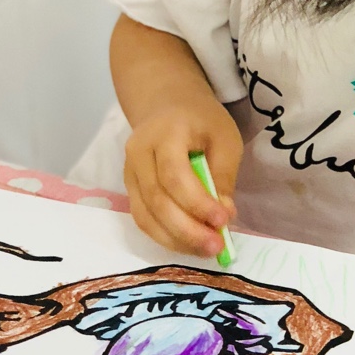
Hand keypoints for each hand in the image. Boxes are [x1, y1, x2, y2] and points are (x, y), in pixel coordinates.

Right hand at [124, 95, 241, 256]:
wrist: (167, 105)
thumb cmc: (201, 120)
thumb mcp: (225, 138)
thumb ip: (223, 175)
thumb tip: (223, 216)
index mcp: (165, 133)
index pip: (174, 175)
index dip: (197, 203)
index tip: (223, 220)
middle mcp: (138, 153)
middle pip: (156, 200)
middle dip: (187, 230)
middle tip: (216, 246)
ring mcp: (129, 172)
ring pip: (146, 215)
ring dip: (176, 239)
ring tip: (205, 249)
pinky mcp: (129, 188)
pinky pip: (143, 218)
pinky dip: (166, 236)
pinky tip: (188, 243)